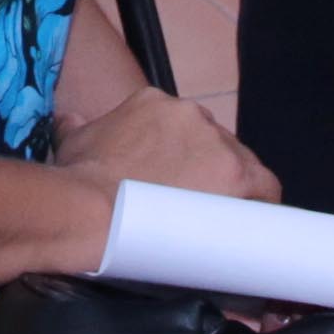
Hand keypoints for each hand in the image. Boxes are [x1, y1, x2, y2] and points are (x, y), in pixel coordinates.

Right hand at [61, 86, 276, 204]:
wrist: (91, 208)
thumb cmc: (79, 180)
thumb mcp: (73, 142)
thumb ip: (77, 127)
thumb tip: (68, 120)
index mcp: (156, 103)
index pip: (187, 128)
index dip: (190, 158)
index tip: (184, 182)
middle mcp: (192, 114)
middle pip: (217, 145)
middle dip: (211, 174)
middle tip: (197, 208)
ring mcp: (217, 143)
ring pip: (242, 166)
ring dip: (233, 192)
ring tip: (220, 225)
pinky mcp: (236, 174)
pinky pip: (264, 189)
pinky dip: (261, 207)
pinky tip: (253, 230)